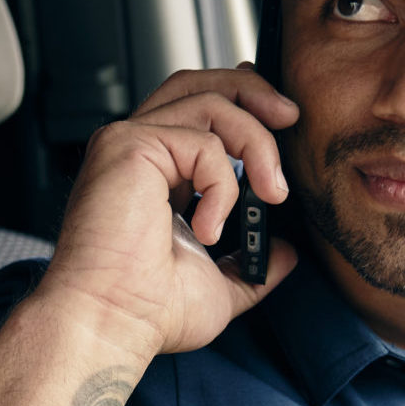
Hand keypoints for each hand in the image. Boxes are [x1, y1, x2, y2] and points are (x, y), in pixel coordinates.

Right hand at [33, 66, 300, 360]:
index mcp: (155, 174)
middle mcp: (138, 150)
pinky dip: (223, 185)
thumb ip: (250, 264)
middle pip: (199, 83)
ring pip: (211, 103)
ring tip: (272, 194)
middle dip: (254, 91)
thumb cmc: (147, 310)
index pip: (197, 109)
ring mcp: (129, 143)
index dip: (241, 99)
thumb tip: (285, 253)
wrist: (113, 322)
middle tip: (291, 119)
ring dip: (257, 143)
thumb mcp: (219, 285)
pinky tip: (208, 229)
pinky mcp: (129, 146)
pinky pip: (204, 142)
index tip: (280, 118)